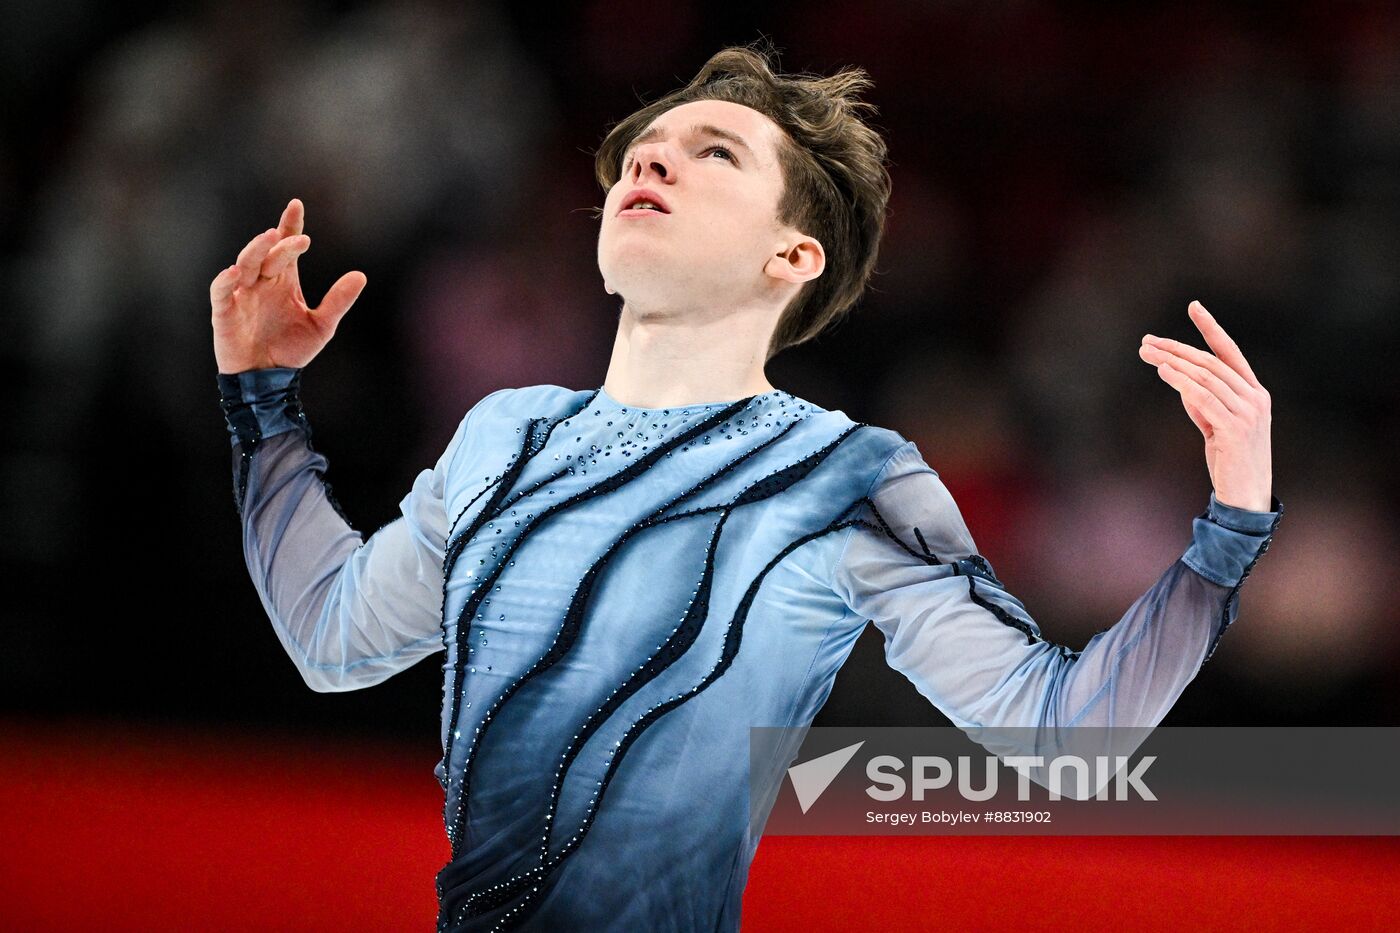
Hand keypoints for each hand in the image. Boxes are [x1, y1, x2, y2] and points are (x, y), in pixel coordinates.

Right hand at [209, 198, 366, 372]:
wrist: (268, 378)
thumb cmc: (291, 349)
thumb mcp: (322, 326)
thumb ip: (338, 301)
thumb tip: (361, 275)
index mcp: (283, 280)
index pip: (285, 246)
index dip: (290, 226)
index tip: (297, 205)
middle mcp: (261, 282)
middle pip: (269, 254)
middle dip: (283, 245)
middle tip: (300, 240)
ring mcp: (241, 294)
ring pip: (245, 264)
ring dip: (255, 250)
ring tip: (268, 238)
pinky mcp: (224, 312)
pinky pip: (221, 292)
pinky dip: (226, 281)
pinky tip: (236, 272)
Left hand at [1138, 301, 1272, 511]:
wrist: (1246, 496)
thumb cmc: (1230, 460)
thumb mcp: (1216, 425)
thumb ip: (1202, 402)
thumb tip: (1179, 380)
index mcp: (1254, 392)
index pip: (1230, 352)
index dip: (1211, 328)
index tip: (1193, 306)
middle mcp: (1255, 397)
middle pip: (1210, 363)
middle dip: (1176, 349)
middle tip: (1147, 341)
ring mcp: (1248, 412)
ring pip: (1205, 378)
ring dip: (1173, 363)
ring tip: (1147, 353)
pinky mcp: (1235, 428)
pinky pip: (1203, 398)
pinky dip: (1182, 383)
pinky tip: (1164, 372)